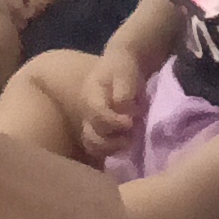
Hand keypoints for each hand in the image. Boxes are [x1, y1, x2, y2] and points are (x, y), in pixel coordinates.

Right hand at [78, 45, 145, 163]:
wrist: (121, 68)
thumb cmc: (123, 69)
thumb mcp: (125, 74)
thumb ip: (124, 91)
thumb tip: (122, 110)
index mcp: (91, 96)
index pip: (96, 114)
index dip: (113, 121)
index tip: (130, 122)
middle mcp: (87, 113)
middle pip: (91, 135)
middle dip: (112, 139)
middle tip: (131, 133)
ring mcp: (91, 124)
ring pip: (93, 146)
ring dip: (112, 147)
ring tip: (129, 139)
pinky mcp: (99, 132)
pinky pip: (99, 149)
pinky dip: (112, 150)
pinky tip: (126, 143)